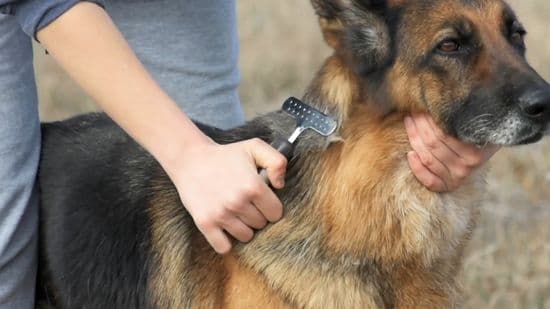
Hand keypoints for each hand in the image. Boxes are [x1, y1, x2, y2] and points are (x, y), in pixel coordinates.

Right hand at [168, 138, 286, 253]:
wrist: (191, 160)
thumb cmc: (226, 155)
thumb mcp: (255, 147)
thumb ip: (277, 161)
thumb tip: (280, 185)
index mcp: (254, 186)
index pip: (276, 213)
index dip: (271, 206)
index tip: (261, 199)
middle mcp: (238, 202)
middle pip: (261, 225)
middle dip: (257, 215)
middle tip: (245, 202)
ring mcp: (221, 215)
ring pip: (245, 237)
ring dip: (243, 227)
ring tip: (235, 211)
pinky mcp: (205, 223)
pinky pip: (224, 247)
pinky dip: (226, 241)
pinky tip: (225, 227)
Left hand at [404, 113, 499, 191]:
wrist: (488, 150)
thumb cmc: (480, 133)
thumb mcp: (480, 125)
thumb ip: (465, 117)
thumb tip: (446, 100)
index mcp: (476, 152)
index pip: (444, 134)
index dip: (429, 120)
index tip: (421, 107)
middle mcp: (466, 167)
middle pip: (433, 144)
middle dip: (420, 126)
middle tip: (413, 112)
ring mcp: (456, 178)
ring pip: (428, 158)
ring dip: (414, 139)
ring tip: (409, 122)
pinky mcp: (447, 186)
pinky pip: (429, 180)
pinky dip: (417, 168)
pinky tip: (409, 154)